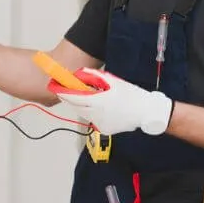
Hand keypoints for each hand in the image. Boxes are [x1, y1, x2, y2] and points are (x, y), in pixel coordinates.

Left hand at [54, 67, 173, 134]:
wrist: (146, 112)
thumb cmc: (131, 95)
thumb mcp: (113, 81)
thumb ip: (95, 76)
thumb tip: (81, 72)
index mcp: (99, 101)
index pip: (75, 98)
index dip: (64, 93)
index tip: (57, 88)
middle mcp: (97, 114)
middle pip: (77, 107)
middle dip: (72, 99)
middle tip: (68, 92)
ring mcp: (100, 124)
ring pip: (85, 114)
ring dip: (83, 106)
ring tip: (91, 98)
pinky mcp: (104, 129)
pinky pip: (94, 120)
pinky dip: (94, 114)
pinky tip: (102, 109)